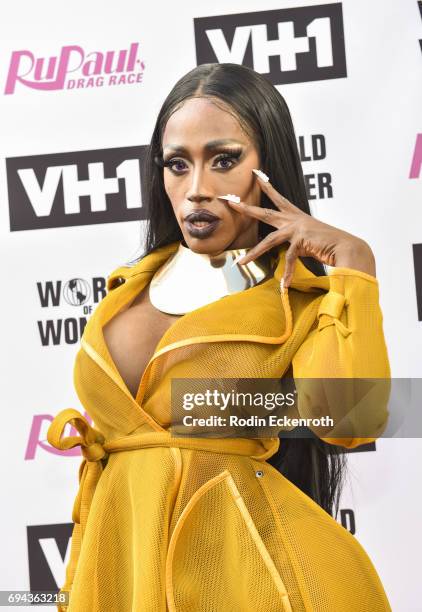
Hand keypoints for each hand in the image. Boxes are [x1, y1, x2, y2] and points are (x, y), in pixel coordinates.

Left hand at [218, 171, 375, 287]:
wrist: (347, 248)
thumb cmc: (329, 246)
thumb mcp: (308, 242)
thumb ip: (295, 244)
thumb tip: (288, 252)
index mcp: (297, 217)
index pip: (278, 199)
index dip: (267, 187)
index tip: (257, 175)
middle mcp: (295, 219)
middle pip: (265, 213)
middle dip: (246, 208)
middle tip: (229, 201)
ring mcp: (298, 228)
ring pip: (270, 240)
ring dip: (255, 253)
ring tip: (241, 263)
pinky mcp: (302, 239)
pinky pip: (289, 259)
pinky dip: (288, 273)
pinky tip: (285, 285)